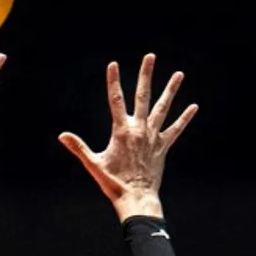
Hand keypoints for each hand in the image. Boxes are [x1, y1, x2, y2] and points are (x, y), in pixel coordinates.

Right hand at [59, 54, 197, 220]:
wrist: (136, 199)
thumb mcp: (93, 164)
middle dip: (146, 75)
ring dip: (171, 90)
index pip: (116, 99)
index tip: (113, 64)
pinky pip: (176, 129)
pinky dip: (184, 118)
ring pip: (163, 108)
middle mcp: (139, 129)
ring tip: (179, 74)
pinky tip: (193, 107)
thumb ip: (78, 147)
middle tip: (150, 56)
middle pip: (143, 96)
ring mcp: (153, 137)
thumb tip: (62, 135)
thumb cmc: (113, 183)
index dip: (114, 81)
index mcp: (121, 131)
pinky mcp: (163, 147)